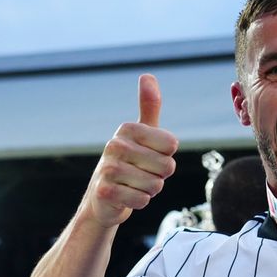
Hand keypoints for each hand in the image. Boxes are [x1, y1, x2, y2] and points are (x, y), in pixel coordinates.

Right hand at [86, 74, 178, 227]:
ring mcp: (108, 168)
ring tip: (134, 185)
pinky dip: (139, 202)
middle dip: (159, 176)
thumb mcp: (142, 133)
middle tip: (142, 174)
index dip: (167, 156)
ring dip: (150, 190)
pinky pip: (142, 200)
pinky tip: (126, 197)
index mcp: (128, 129)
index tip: (150, 157)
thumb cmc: (130, 162)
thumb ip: (149, 106)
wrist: (104, 196)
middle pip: (166, 167)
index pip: (172, 145)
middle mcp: (115, 145)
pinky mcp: (105, 191)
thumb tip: (147, 74)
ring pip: (155, 185)